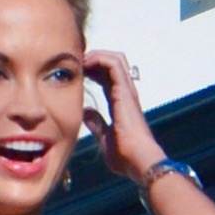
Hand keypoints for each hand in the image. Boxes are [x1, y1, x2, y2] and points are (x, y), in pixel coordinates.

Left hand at [83, 49, 165, 187]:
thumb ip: (96, 124)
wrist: (138, 159)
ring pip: (115, 59)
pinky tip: (86, 63)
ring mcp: (127, 90)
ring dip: (96, 55)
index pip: (107, 78)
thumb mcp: (104, 138)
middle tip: (76, 62)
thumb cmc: (125, 155)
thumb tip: (86, 113)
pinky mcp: (124, 90)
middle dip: (94, 58)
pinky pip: (114, 65)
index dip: (92, 70)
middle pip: (112, 64)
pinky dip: (99, 58)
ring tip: (80, 59)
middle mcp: (125, 93)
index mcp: (120, 103)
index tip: (77, 71)